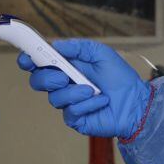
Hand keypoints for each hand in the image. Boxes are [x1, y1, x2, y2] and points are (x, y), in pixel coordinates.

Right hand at [17, 39, 150, 138]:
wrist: (136, 102)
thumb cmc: (121, 79)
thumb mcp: (101, 54)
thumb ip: (79, 47)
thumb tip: (56, 45)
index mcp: (67, 67)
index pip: (40, 64)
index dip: (29, 60)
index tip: (27, 59)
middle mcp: (64, 85)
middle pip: (38, 81)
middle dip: (47, 78)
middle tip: (63, 77)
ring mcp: (68, 103)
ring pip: (54, 98)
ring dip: (73, 93)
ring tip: (92, 90)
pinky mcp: (75, 119)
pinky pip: (70, 111)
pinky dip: (87, 105)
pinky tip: (100, 102)